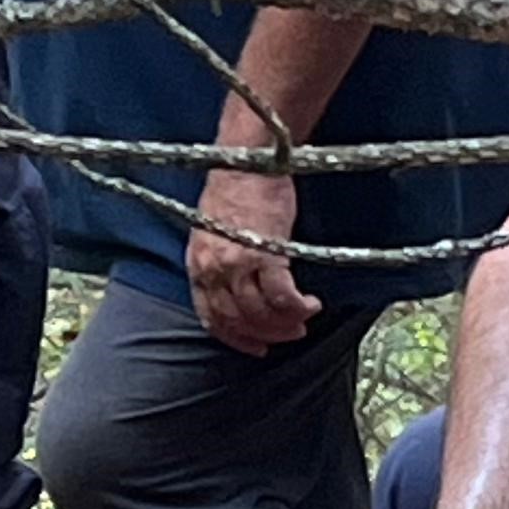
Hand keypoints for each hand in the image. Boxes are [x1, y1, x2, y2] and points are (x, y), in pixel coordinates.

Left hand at [187, 166, 314, 353]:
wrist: (247, 162)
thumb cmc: (234, 190)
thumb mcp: (212, 232)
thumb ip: (219, 262)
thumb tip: (239, 288)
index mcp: (197, 265)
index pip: (212, 318)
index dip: (235, 338)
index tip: (255, 346)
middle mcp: (214, 269)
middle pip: (238, 320)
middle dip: (266, 334)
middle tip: (289, 335)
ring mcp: (238, 263)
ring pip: (261, 312)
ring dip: (285, 323)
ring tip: (304, 318)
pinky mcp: (266, 254)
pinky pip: (283, 295)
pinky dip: (298, 307)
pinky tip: (311, 304)